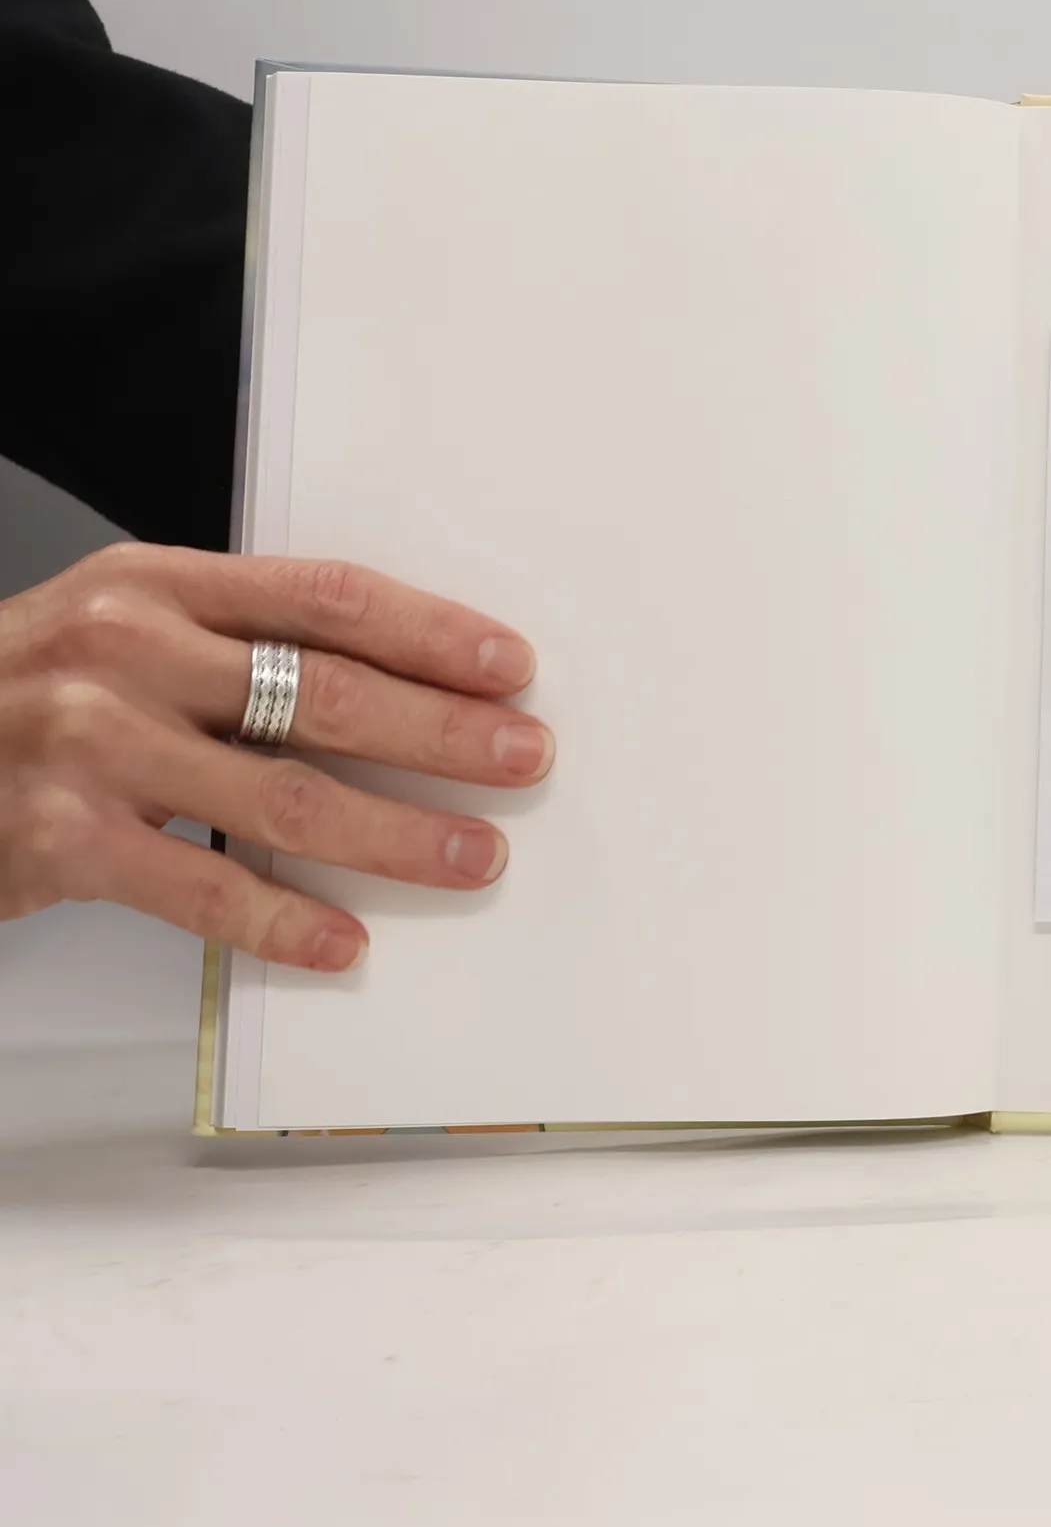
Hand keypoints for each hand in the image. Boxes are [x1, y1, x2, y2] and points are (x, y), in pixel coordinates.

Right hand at [0, 545, 553, 969]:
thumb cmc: (29, 692)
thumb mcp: (123, 630)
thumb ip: (238, 644)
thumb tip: (402, 690)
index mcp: (157, 585)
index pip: (325, 597)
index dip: (429, 631)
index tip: (507, 665)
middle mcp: (125, 652)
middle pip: (324, 692)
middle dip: (442, 732)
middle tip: (524, 758)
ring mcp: (90, 745)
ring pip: (284, 795)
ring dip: (398, 835)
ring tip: (475, 856)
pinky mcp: (60, 838)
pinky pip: (203, 888)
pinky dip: (285, 922)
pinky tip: (345, 941)